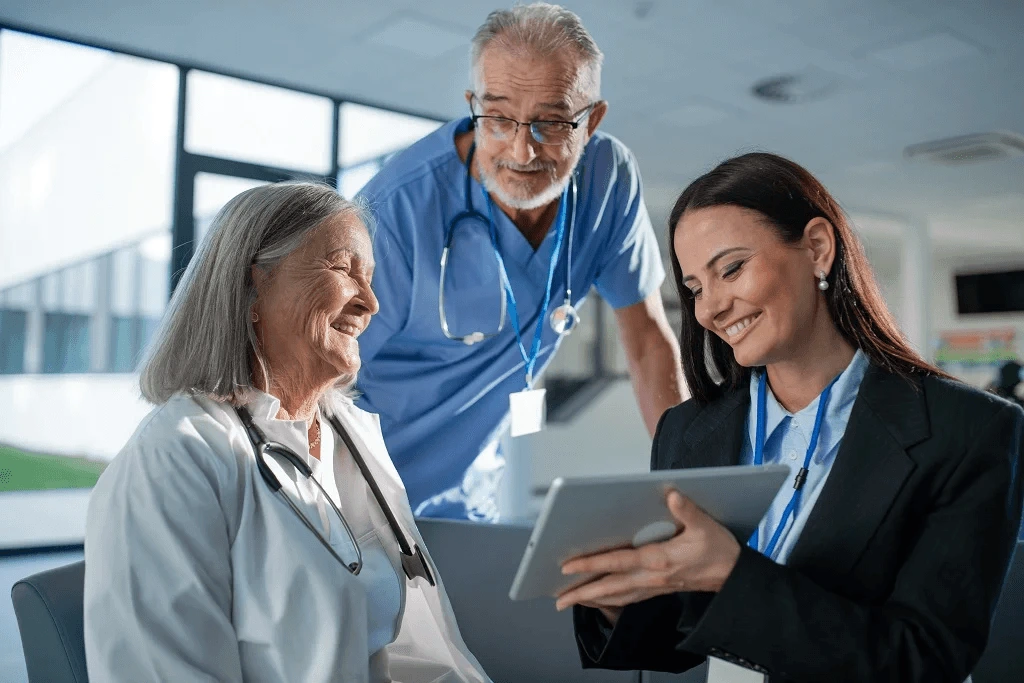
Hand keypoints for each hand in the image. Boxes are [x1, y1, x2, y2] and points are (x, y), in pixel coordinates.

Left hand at [554, 490, 740, 613]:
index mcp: (660, 559)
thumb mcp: (706, 526)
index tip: (568, 567)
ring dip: (592, 599)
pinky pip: (628, 599)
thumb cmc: (720, 551)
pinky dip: (609, 601)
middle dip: (583, 593)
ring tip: (571, 601)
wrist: (735, 577)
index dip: (591, 564)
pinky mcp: (659, 589)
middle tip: (558, 599)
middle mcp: (652, 576)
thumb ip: (687, 510)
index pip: (617, 562)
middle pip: (610, 587)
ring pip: (617, 596)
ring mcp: (655, 585)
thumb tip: (671, 495)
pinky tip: (600, 600)